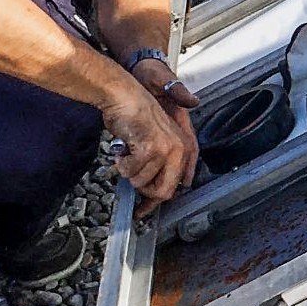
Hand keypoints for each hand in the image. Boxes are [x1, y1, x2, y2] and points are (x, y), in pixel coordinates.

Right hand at [102, 69, 199, 210]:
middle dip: (143, 190)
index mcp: (185, 148)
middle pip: (164, 192)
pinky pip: (131, 172)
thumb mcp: (155, 140)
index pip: (179, 185)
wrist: (124, 96)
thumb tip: (158, 192)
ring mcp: (167, 149)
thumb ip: (161, 164)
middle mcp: (181, 150)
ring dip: (128, 172)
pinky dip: (121, 164)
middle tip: (131, 176)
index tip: (144, 209)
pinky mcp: (151, 149)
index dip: (159, 199)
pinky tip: (122, 149)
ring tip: (126, 154)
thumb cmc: (136, 116)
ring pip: (143, 183)